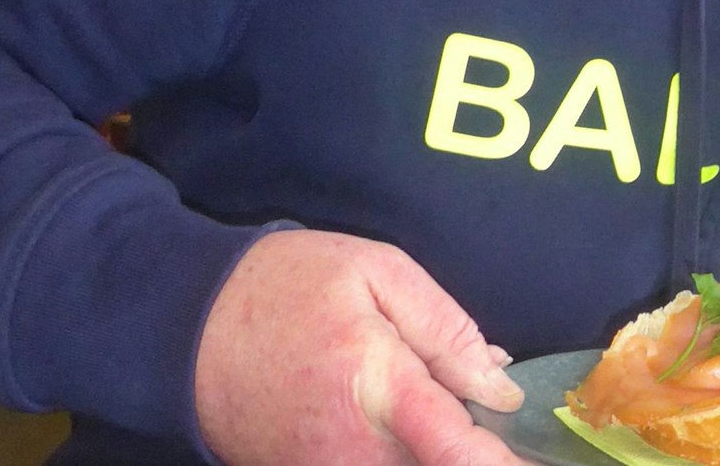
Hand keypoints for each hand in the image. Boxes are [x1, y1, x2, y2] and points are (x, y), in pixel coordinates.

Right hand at [195, 229, 525, 465]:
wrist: (181, 328)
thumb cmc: (285, 285)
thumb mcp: (375, 272)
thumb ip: (445, 328)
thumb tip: (499, 384)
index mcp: (378, 386)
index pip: (460, 450)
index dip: (504, 462)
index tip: (538, 458)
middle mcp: (354, 447)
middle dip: (476, 449)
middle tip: (482, 409)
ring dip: (438, 447)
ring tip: (435, 408)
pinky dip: (402, 450)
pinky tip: (403, 421)